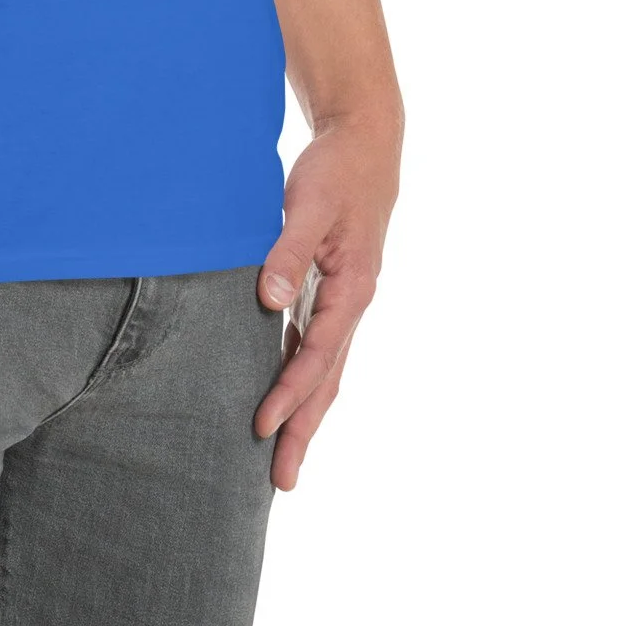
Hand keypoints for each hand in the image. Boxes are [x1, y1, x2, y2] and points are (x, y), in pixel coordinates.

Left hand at [254, 107, 401, 488]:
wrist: (364, 142)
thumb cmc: (336, 172)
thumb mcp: (308, 205)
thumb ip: (288, 253)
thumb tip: (269, 302)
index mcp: (353, 288)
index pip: (317, 356)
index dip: (288, 393)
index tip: (260, 427)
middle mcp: (353, 302)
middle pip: (327, 379)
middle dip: (304, 429)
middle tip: (282, 482)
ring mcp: (344, 299)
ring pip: (324, 368)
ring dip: (303, 410)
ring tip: (281, 456)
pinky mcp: (332, 288)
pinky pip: (316, 345)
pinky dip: (301, 375)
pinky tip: (280, 393)